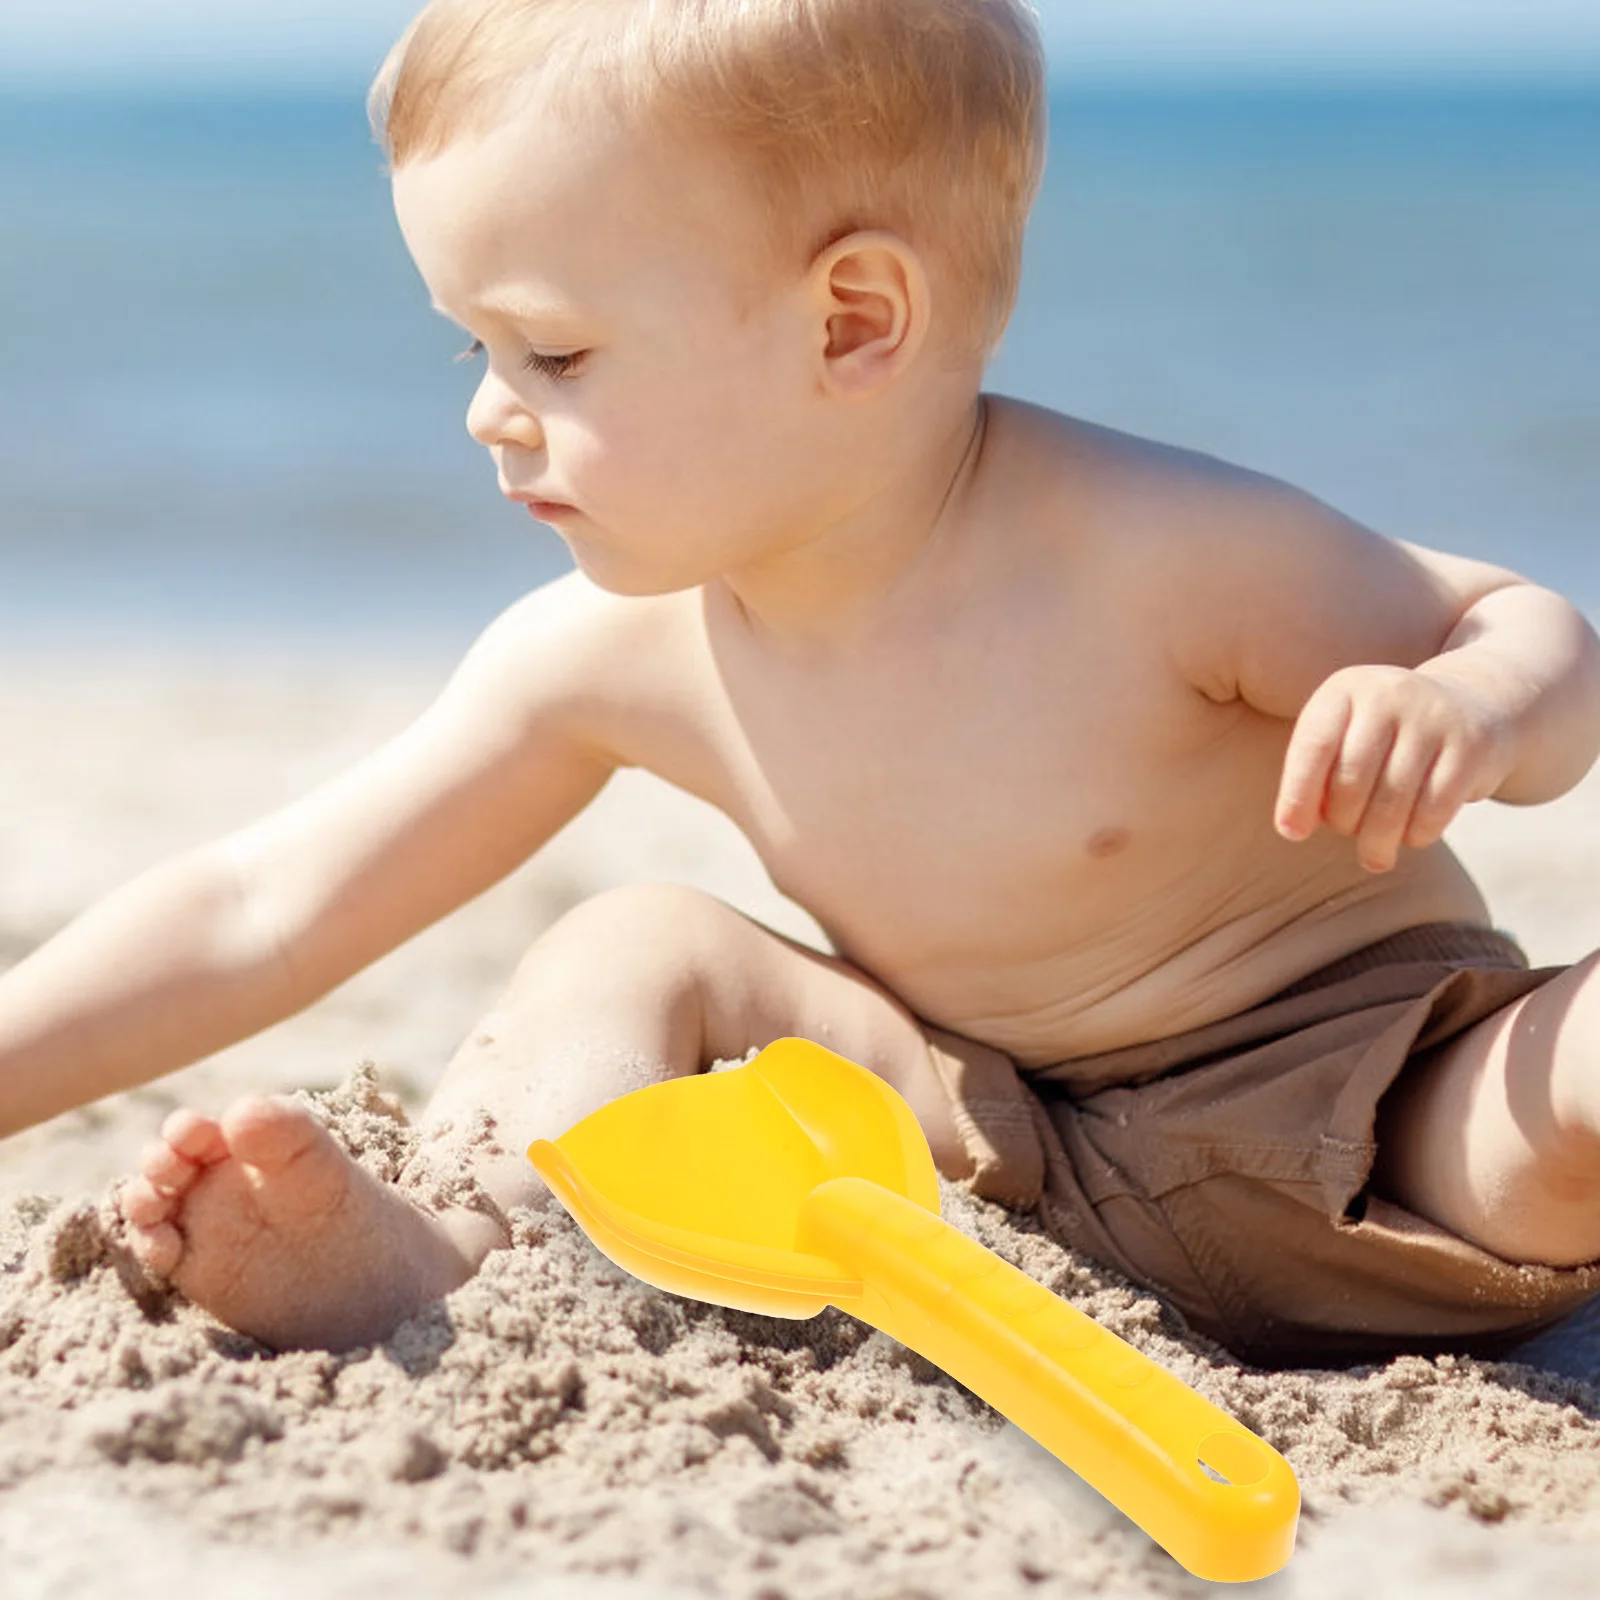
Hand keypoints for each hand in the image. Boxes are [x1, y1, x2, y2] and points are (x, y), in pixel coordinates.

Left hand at [1273, 664, 1515, 871]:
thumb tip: (1294, 827)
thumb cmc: (1385, 736)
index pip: (1314, 746)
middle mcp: (1389, 694)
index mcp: (1345, 689)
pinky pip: (1434, 810)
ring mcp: (1434, 717)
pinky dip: (1416, 835)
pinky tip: (1411, 837)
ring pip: (1392, 801)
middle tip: (1346, 831)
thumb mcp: (1344, 733)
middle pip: (1351, 780)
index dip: (1297, 795)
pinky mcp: (1471, 747)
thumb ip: (1314, 772)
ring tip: (1374, 853)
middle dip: (1342, 821)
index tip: (1292, 832)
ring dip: (1377, 840)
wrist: (1473, 705)